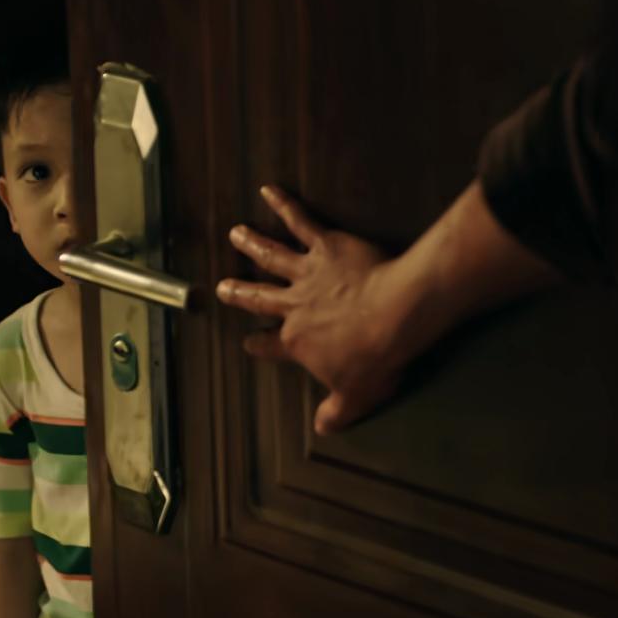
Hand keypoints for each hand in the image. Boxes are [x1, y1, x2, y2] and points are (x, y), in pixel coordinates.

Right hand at [216, 186, 408, 434]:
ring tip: (236, 234)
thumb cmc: (375, 357)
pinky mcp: (325, 247)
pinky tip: (270, 190)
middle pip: (260, 297)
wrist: (394, 316)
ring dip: (252, 244)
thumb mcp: (356, 395)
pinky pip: (300, 222)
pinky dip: (284, 205)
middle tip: (223, 288)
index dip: (260, 345)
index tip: (250, 343)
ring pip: (271, 256)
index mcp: (298, 342)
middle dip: (240, 293)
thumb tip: (324, 427)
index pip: (273, 345)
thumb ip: (337, 411)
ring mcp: (307, 274)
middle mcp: (294, 306)